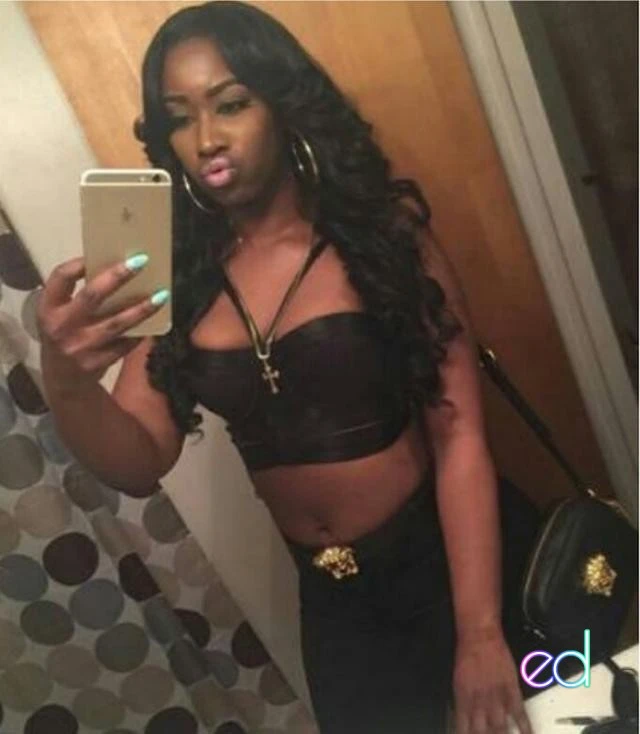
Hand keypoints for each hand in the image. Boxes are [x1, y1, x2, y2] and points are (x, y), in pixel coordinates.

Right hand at [36, 255, 162, 393]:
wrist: (63, 381)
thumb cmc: (65, 336)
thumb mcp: (59, 315)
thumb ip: (76, 296)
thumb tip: (114, 268)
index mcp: (49, 309)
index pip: (60, 278)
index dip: (77, 265)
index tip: (97, 254)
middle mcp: (62, 326)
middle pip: (92, 296)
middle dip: (117, 277)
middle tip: (141, 261)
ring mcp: (81, 346)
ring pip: (116, 323)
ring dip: (141, 309)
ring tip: (161, 295)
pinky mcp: (98, 362)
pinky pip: (126, 344)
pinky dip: (141, 332)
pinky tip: (156, 321)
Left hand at [452, 628, 531, 733]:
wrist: (479, 636)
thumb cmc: (466, 654)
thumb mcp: (457, 680)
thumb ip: (461, 701)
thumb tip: (462, 717)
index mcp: (463, 699)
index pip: (463, 728)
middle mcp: (479, 701)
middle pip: (482, 732)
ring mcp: (496, 697)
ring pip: (500, 727)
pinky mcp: (511, 690)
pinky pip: (519, 713)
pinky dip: (525, 727)